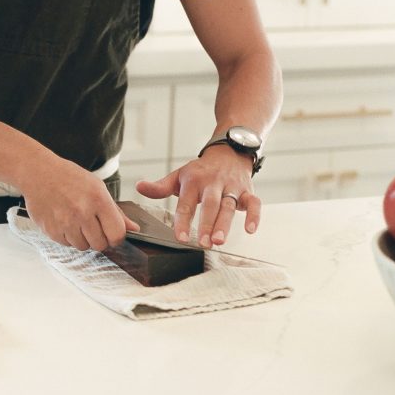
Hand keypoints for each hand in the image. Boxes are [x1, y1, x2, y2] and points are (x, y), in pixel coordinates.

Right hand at [18, 156, 139, 251]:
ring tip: (76, 220)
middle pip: (100, 244)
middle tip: (92, 225)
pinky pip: (67, 245)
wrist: (38, 173)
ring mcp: (65, 223)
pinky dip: (68, 237)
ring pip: (83, 247)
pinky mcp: (51, 230)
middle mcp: (82, 213)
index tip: (112, 233)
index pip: (117, 234)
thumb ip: (116, 212)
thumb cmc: (69, 178)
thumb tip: (134, 228)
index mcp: (98, 200)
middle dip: (99, 238)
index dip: (116, 237)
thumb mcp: (97, 188)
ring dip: (82, 238)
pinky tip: (64, 221)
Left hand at [135, 146, 260, 246]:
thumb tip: (139, 187)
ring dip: (225, 223)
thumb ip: (160, 187)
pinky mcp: (248, 191)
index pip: (186, 203)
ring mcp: (232, 187)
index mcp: (194, 181)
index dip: (183, 221)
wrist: (229, 152)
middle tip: (202, 243)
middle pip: (210, 205)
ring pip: (230, 205)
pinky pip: (255, 203)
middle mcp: (213, 183)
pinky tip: (250, 230)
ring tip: (219, 241)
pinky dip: (255, 216)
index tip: (180, 237)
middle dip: (206, 224)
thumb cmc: (201, 170)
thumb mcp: (179, 176)